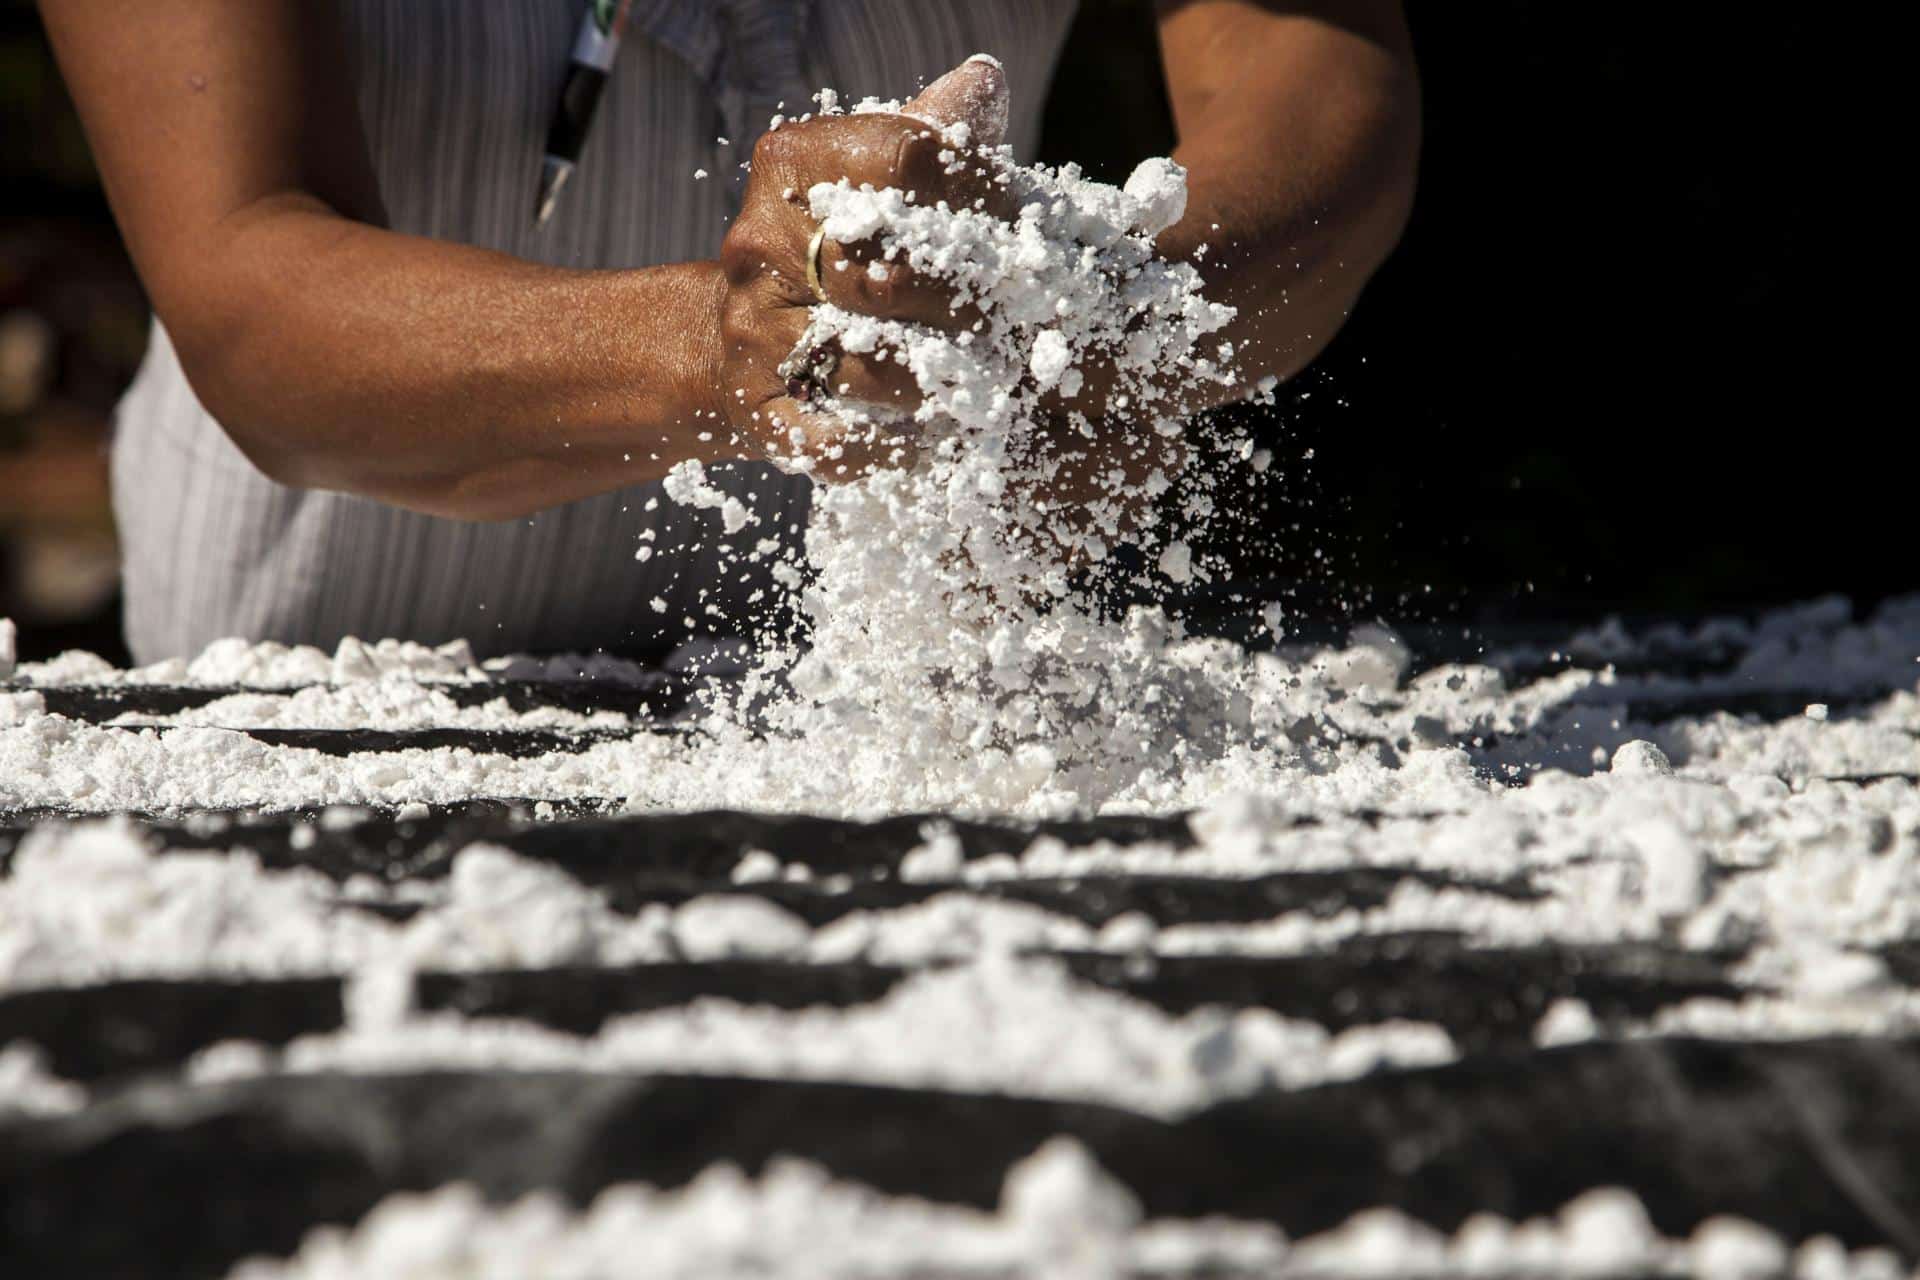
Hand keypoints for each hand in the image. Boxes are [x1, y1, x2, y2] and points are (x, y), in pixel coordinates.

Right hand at [707, 58, 1013, 480]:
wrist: (735, 336)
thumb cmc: (836, 249)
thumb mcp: (872, 177)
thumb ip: (930, 137)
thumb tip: (984, 85)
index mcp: (793, 165)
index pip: (909, 162)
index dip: (982, 194)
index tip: (1019, 227)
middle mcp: (761, 246)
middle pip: (894, 272)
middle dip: (971, 302)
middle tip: (1019, 320)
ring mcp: (755, 334)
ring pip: (874, 368)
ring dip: (946, 382)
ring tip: (990, 381)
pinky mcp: (761, 412)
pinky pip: (841, 442)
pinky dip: (897, 446)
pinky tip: (933, 436)